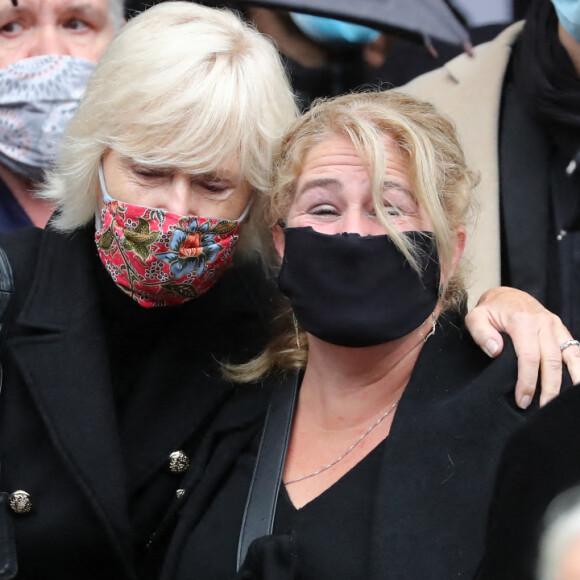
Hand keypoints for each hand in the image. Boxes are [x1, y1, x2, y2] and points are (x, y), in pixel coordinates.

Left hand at [465, 287, 579, 408]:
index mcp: (522, 322)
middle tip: (541, 408)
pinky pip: (575, 350)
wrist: (506, 295)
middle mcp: (543, 323)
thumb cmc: (489, 310)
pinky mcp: (561, 329)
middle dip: (548, 388)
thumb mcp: (476, 318)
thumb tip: (495, 351)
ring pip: (570, 357)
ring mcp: (555, 326)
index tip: (522, 400)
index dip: (527, 381)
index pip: (529, 357)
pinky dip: (579, 368)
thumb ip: (481, 333)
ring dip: (568, 382)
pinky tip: (577, 385)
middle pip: (551, 361)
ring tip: (563, 403)